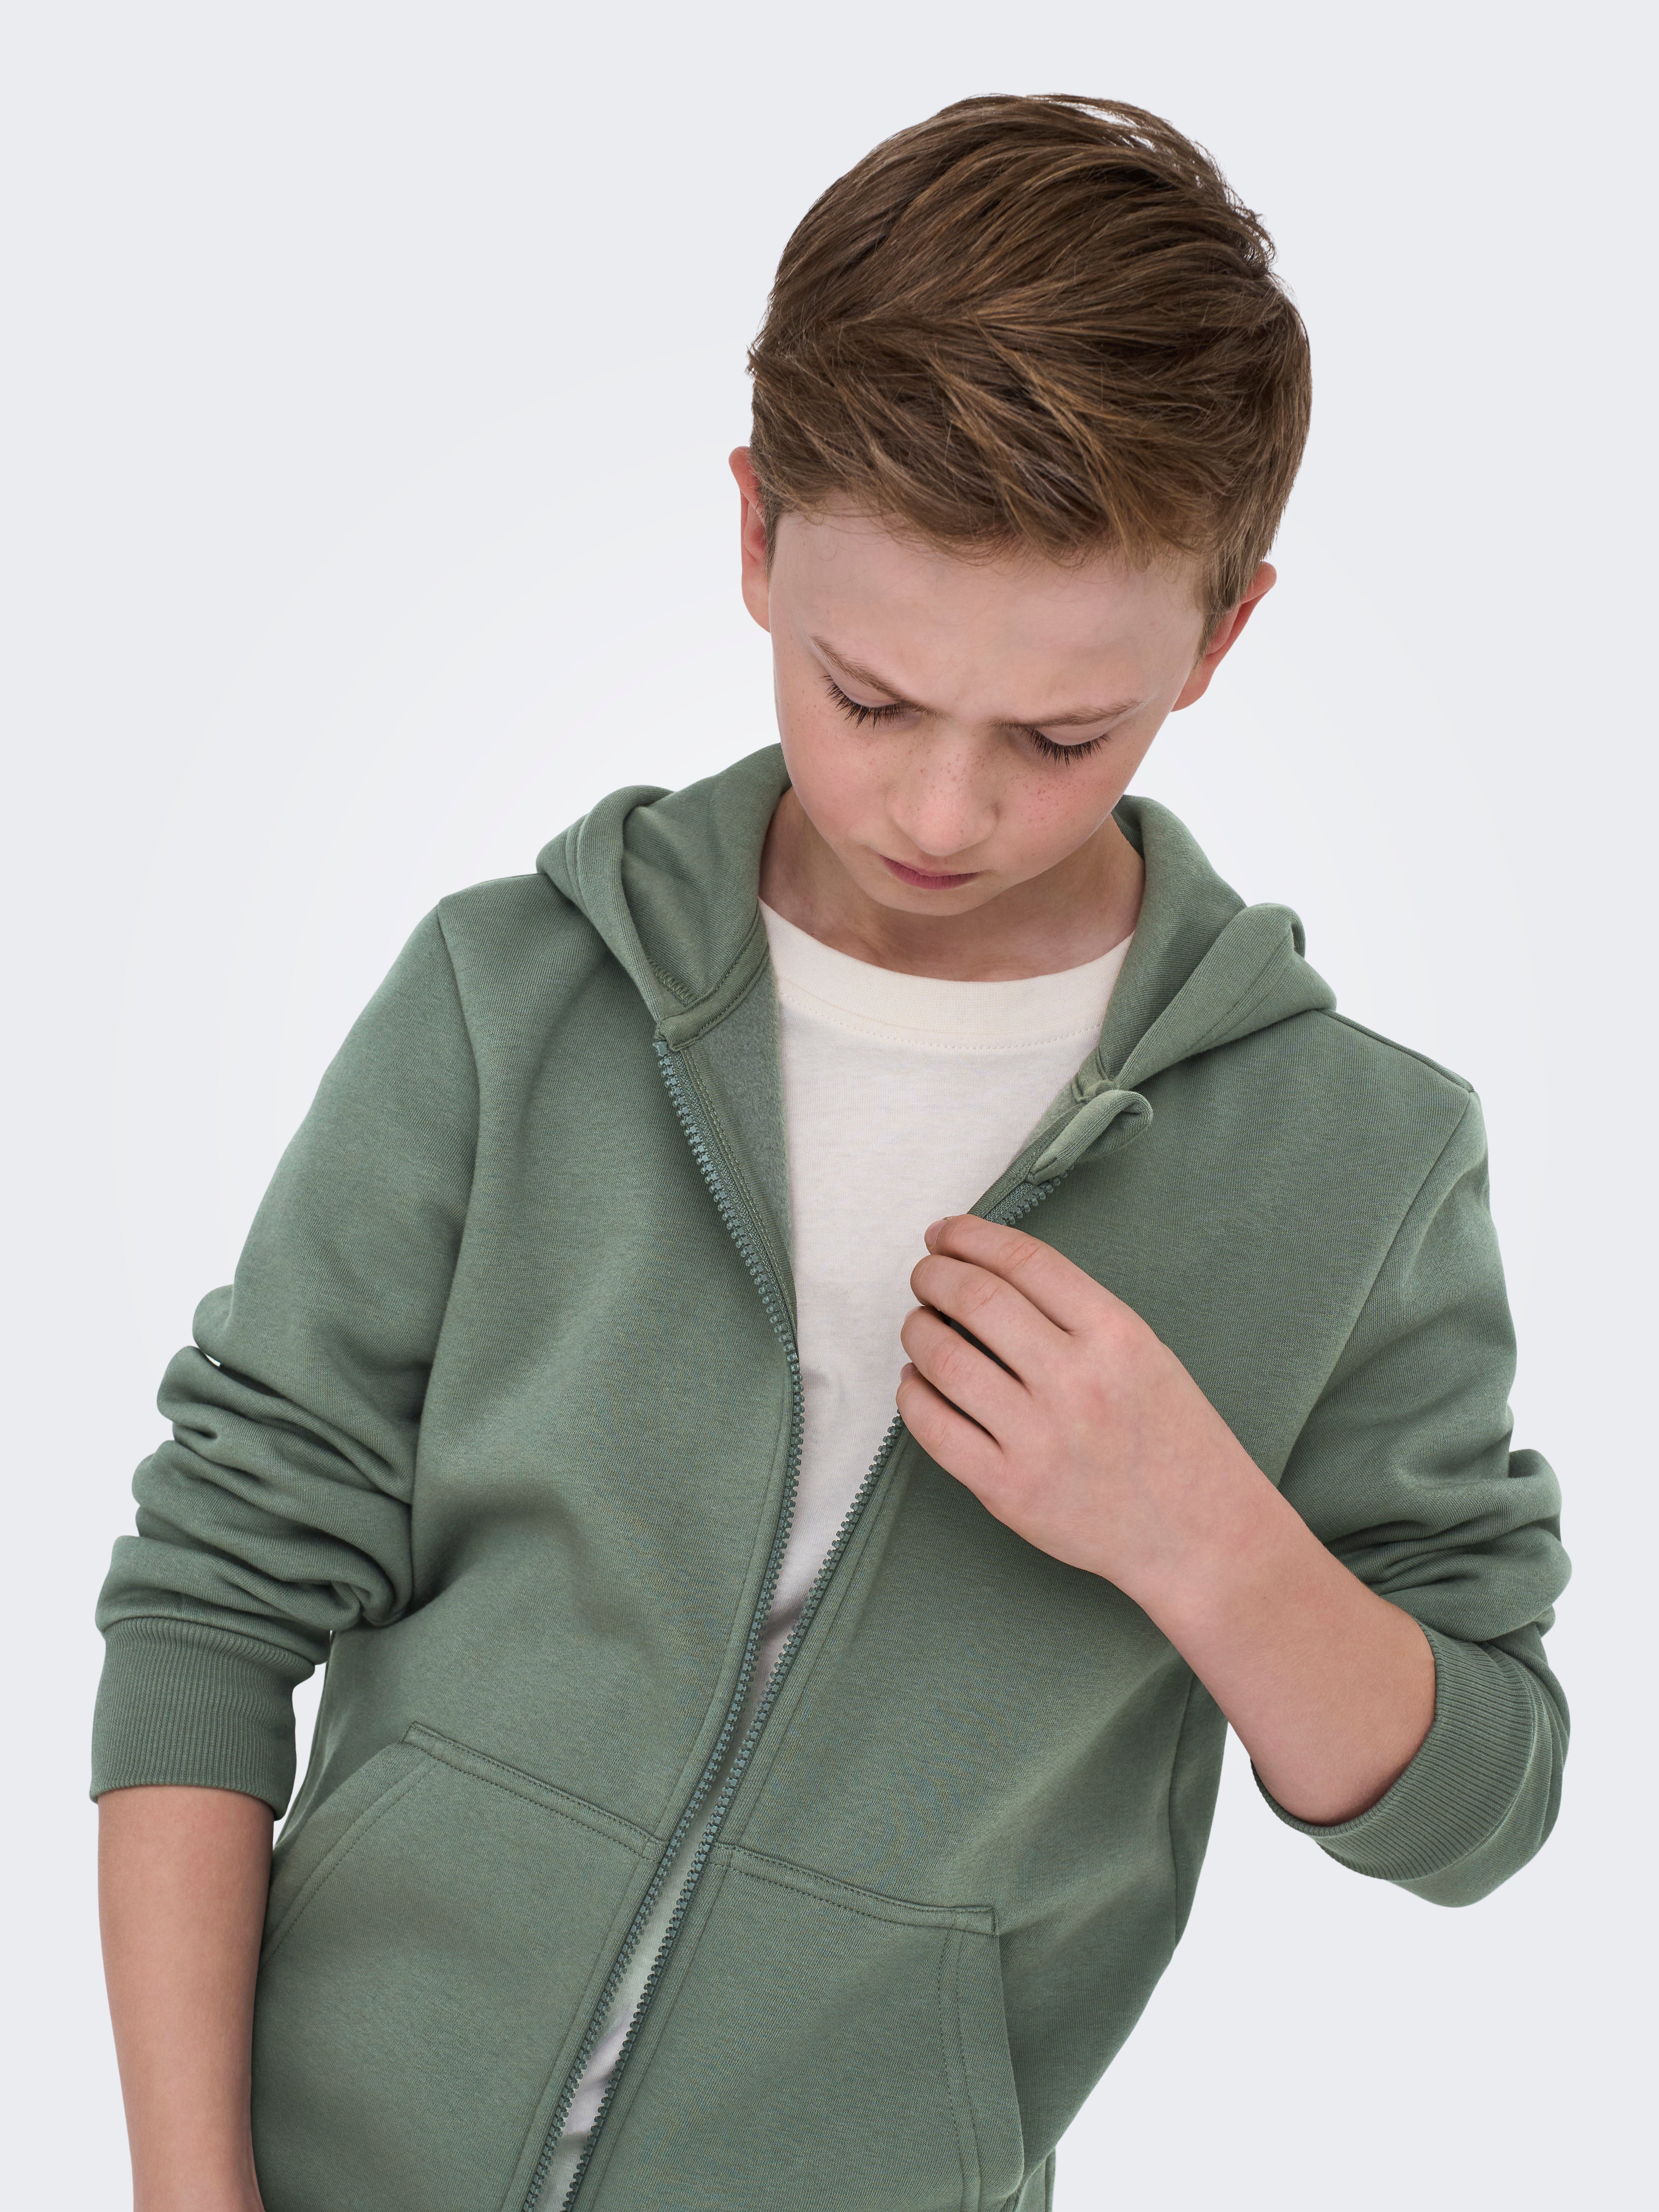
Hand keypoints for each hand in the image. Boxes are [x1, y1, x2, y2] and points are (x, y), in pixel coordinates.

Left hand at [897, 1213, 1259, 1604]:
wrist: (1200, 1536)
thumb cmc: (1172, 1438)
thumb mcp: (1143, 1352)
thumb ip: (1074, 1313)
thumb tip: (986, 1271)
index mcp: (1116, 1335)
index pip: (1024, 1260)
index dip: (970, 1236)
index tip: (945, 1234)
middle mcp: (1076, 1381)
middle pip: (975, 1299)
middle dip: (934, 1275)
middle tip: (924, 1275)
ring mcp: (1039, 1438)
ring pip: (943, 1360)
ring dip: (917, 1330)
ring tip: (919, 1325)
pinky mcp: (1009, 1490)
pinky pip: (933, 1428)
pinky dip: (912, 1394)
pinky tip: (917, 1381)